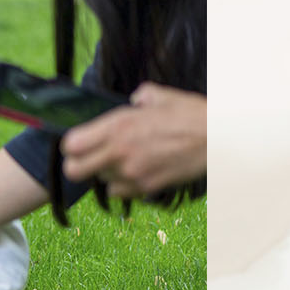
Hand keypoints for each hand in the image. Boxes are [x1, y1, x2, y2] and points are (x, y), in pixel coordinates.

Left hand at [61, 82, 205, 198]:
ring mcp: (132, 172)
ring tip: (123, 161)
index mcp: (118, 124)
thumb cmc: (191, 115)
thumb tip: (134, 101)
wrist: (217, 139)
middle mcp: (120, 151)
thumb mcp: (159, 96)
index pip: (71, 143)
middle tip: (89, 158)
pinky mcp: (146, 187)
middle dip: (77, 165)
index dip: (72, 144)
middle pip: (74, 171)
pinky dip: (123, 185)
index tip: (79, 142)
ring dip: (106, 173)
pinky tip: (136, 172)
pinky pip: (120, 193)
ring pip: (100, 181)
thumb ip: (139, 98)